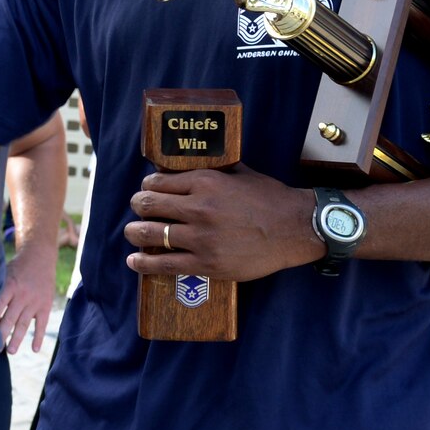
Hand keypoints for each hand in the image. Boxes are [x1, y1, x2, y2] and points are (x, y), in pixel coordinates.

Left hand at [0, 248, 56, 354]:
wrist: (40, 256)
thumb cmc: (17, 266)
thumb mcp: (4, 273)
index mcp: (10, 286)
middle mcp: (22, 295)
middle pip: (10, 318)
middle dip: (2, 335)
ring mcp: (35, 301)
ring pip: (24, 324)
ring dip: (17, 339)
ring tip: (10, 352)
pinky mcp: (45, 305)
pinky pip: (41, 324)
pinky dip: (38, 337)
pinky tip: (33, 349)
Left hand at [124, 164, 323, 281]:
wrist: (296, 229)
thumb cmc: (271, 199)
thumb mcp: (241, 174)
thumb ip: (216, 170)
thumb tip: (195, 165)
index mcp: (205, 182)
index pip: (158, 182)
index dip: (147, 187)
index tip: (147, 191)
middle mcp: (198, 207)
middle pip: (148, 205)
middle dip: (138, 206)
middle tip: (139, 210)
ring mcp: (201, 237)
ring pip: (150, 233)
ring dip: (135, 233)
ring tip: (132, 233)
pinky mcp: (206, 263)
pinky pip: (165, 264)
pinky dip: (144, 263)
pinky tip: (134, 261)